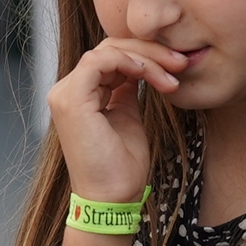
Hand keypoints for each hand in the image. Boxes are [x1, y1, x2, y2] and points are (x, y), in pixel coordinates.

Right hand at [43, 36, 183, 205]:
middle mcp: (66, 91)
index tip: (176, 68)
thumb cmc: (122, 166)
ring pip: (107, 51)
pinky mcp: (71, 99)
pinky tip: (150, 74)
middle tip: (180, 63)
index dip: (145, 56)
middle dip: (150, 52)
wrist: (113, 197)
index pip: (110, 57)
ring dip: (146, 58)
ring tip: (172, 76)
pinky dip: (129, 62)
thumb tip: (139, 66)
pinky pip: (100, 61)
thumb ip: (126, 89)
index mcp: (79, 95)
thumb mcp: (128, 116)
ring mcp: (65, 94)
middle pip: (109, 49)